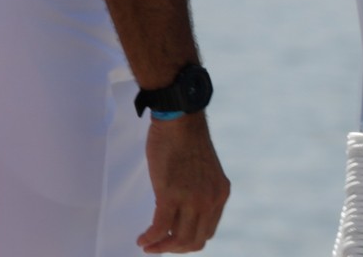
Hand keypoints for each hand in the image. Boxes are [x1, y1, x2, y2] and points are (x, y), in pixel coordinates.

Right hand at [137, 113, 230, 252]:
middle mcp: (210, 199)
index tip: (172, 239)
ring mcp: (192, 198)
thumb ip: (197, 192)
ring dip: (161, 246)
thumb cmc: (186, 141)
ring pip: (179, 239)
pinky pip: (160, 228)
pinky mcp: (171, 194)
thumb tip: (179, 213)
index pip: (207, 230)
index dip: (188, 240)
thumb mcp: (202, 172)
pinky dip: (149, 238)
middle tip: (157, 247)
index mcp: (220, 193)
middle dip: (174, 248)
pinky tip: (141, 238)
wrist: (180, 119)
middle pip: (195, 240)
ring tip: (147, 245)